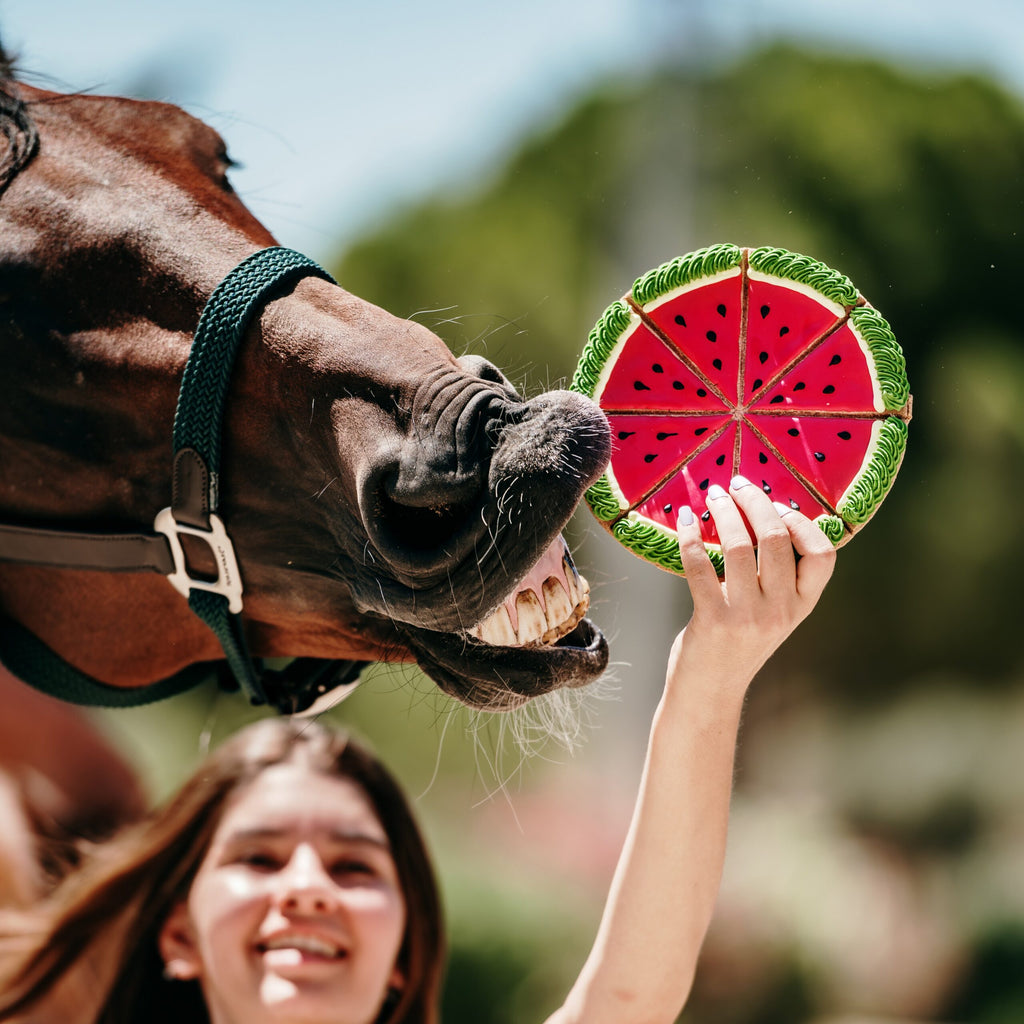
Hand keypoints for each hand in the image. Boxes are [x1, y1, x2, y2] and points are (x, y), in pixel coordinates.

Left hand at [668, 475, 835, 698]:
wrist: (710, 691)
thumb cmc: (739, 642)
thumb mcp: (774, 613)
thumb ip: (780, 576)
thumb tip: (769, 512)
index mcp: (802, 605)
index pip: (823, 555)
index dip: (802, 522)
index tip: (778, 505)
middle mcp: (781, 610)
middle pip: (777, 538)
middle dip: (755, 501)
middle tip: (736, 484)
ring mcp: (747, 616)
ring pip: (740, 545)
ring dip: (723, 511)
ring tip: (712, 494)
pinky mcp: (713, 619)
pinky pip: (700, 564)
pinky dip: (689, 535)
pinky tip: (683, 519)